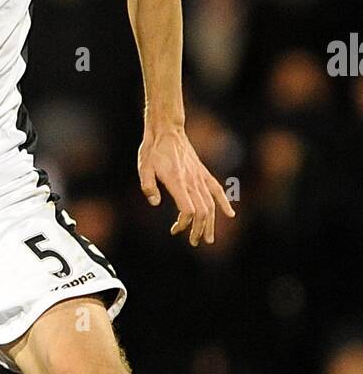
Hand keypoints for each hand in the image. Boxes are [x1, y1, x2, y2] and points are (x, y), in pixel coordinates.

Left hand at [138, 123, 234, 245]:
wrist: (167, 131)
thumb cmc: (153, 150)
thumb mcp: (144, 167)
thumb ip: (148, 186)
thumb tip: (155, 203)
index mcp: (177, 181)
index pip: (188, 209)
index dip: (184, 223)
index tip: (175, 229)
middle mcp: (192, 181)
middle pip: (202, 211)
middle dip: (198, 229)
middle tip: (193, 242)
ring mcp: (200, 177)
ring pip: (211, 204)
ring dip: (210, 223)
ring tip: (208, 238)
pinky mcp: (203, 173)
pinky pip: (217, 189)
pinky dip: (224, 202)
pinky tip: (230, 214)